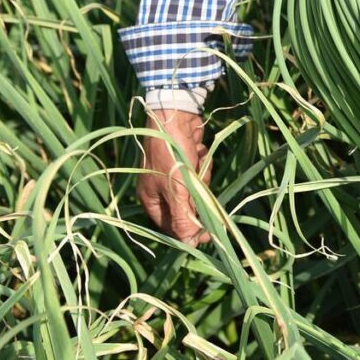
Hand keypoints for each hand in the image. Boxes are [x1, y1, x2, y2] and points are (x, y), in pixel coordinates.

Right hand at [137, 109, 211, 245]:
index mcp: (150, 198)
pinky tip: (198, 152)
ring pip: (196, 189)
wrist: (176, 115)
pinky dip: (202, 164)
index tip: (209, 234)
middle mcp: (160, 187)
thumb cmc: (172, 154)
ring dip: (201, 178)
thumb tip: (189, 244)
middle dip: (197, 198)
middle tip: (203, 191)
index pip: (171, 225)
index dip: (189, 230)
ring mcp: (174, 173)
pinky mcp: (187, 160)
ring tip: (197, 164)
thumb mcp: (177, 189)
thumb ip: (183, 217)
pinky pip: (199, 172)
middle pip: (186, 207)